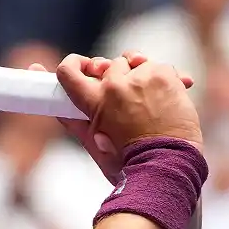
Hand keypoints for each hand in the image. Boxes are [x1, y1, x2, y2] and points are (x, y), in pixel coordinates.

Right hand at [30, 52, 195, 183]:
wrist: (168, 166)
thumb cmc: (131, 163)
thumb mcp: (95, 146)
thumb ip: (76, 124)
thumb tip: (60, 110)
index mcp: (95, 101)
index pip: (69, 72)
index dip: (73, 65)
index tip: (83, 67)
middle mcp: (117, 84)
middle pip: (109, 65)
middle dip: (115, 76)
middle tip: (123, 94)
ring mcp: (143, 77)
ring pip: (136, 63)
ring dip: (140, 75)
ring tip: (148, 97)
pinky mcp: (166, 76)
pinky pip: (161, 66)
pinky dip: (163, 79)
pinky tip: (167, 95)